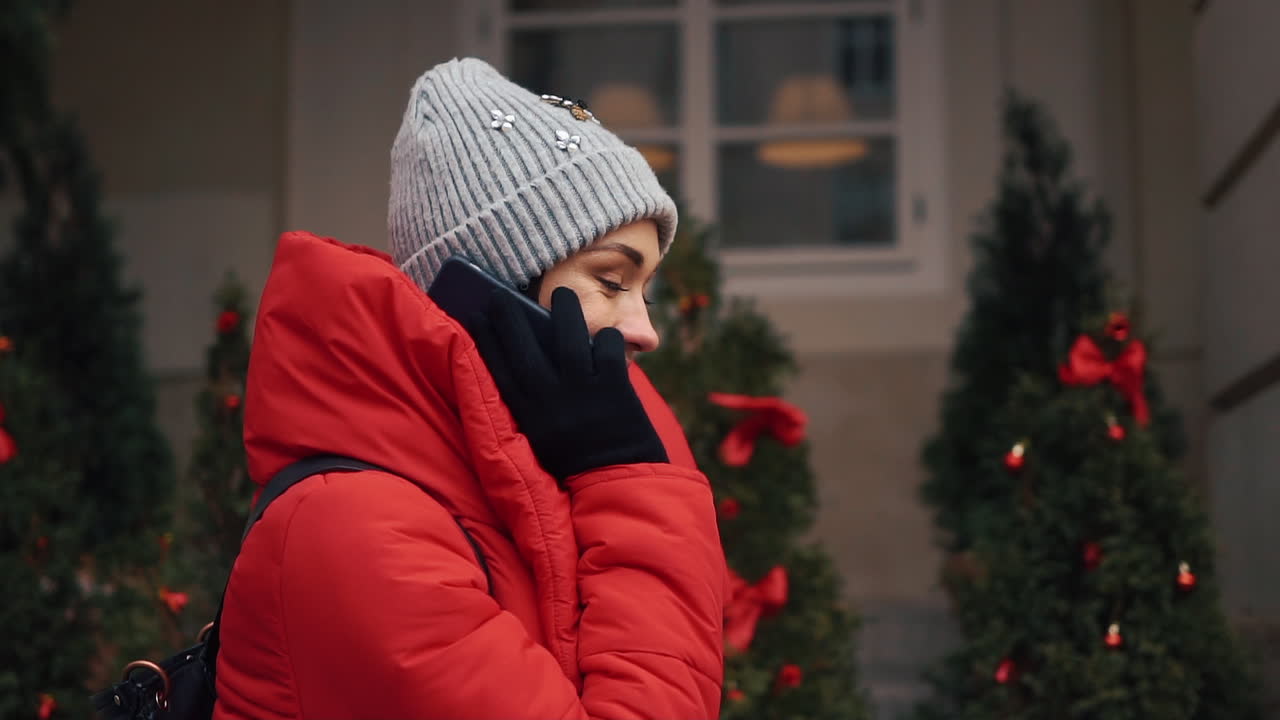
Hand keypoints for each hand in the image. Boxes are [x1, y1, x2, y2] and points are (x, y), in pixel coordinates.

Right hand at [468, 286, 667, 480]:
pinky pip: (607, 348)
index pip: (498, 369)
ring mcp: (582, 390)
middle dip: (509, 318)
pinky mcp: (614, 388)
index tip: (476, 316)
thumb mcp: (538, 442)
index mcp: (528, 415)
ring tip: (562, 294)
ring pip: (569, 337)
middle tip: (499, 296)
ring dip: (564, 310)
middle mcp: (550, 399)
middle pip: (523, 347)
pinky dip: (606, 338)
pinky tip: (605, 336)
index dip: (485, 340)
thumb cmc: (575, 465)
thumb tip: (525, 363)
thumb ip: (530, 408)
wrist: (616, 485)